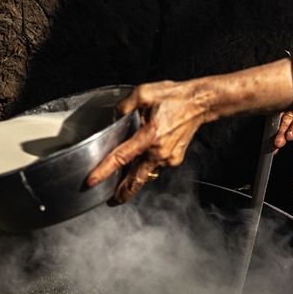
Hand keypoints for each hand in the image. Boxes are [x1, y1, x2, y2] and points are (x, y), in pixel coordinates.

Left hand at [86, 79, 214, 203]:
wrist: (200, 103)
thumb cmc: (175, 97)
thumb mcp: (144, 93)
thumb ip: (125, 106)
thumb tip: (114, 117)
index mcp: (149, 135)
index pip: (121, 157)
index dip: (105, 170)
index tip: (92, 181)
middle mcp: (158, 151)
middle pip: (135, 179)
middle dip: (123, 192)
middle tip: (112, 200)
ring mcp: (167, 158)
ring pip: (145, 173)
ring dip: (134, 178)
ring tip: (123, 183)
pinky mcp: (174, 160)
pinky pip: (156, 166)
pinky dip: (147, 164)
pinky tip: (146, 156)